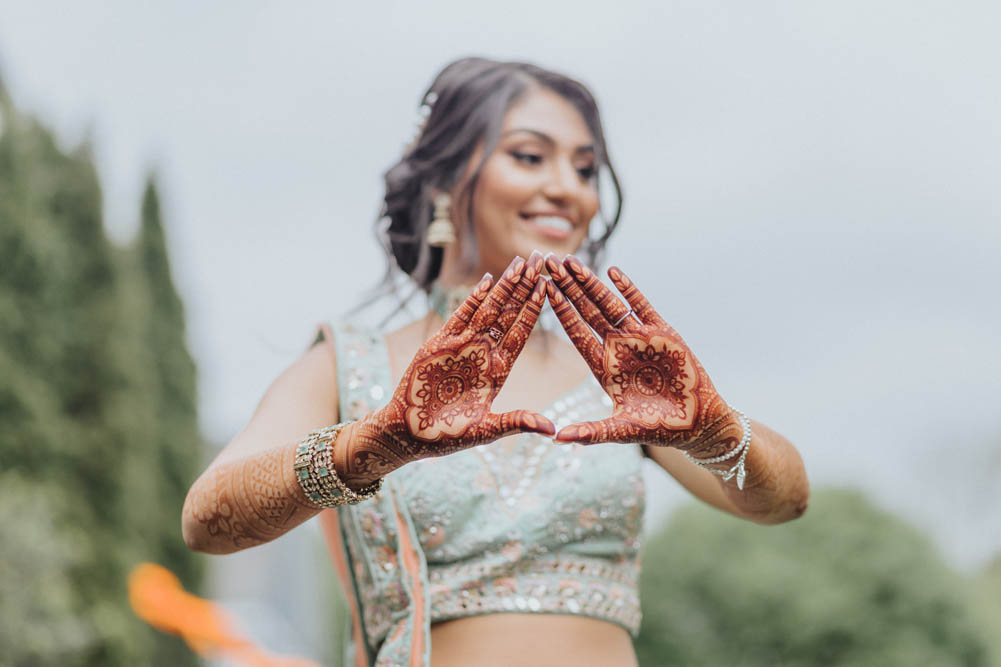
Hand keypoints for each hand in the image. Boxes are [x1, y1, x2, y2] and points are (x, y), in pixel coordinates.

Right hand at [338, 253, 554, 483]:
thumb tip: (551, 430)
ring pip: (488, 309)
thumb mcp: (486, 430)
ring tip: (522, 262)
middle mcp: (483, 353)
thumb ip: (517, 423)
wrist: (409, 434)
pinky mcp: (438, 344)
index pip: (522, 333)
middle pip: (509, 313)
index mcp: (499, 371)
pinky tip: (486, 280)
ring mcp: (461, 346)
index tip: (550, 286)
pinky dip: (472, 299)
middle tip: (543, 258)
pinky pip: (459, 317)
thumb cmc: (447, 437)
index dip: (535, 308)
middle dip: (525, 286)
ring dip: (504, 286)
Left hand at [544, 254, 734, 449]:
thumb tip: (557, 440)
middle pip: (587, 312)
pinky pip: (642, 305)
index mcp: (603, 368)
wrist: (698, 422)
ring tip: (571, 262)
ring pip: (610, 304)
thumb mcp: (621, 431)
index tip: (541, 291)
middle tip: (548, 264)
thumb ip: (591, 433)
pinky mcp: (664, 333)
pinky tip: (613, 272)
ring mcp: (639, 338)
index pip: (576, 334)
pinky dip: (628, 289)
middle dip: (568, 289)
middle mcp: (617, 348)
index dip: (559, 312)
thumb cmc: (660, 428)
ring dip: (591, 283)